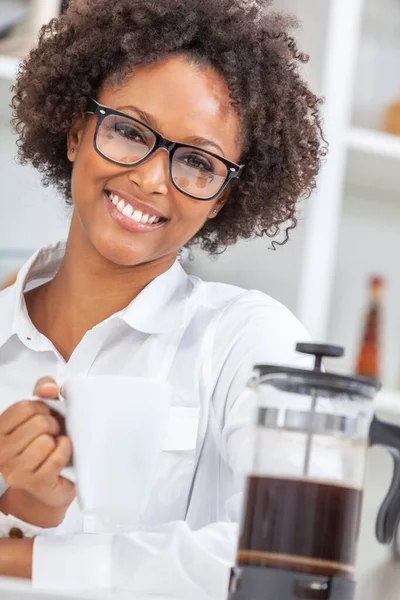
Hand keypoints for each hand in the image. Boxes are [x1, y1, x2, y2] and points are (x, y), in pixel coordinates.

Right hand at [0, 377, 75, 526]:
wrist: (49, 487)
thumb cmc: (45, 446)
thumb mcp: (42, 413)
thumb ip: (44, 392)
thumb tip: (49, 387)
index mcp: (0, 431)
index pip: (25, 407)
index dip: (43, 409)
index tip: (45, 418)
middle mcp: (2, 451)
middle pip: (39, 422)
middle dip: (53, 425)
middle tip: (52, 435)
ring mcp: (15, 470)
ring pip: (46, 441)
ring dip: (58, 441)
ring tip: (54, 447)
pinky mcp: (35, 483)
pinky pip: (57, 458)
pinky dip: (65, 452)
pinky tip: (62, 455)